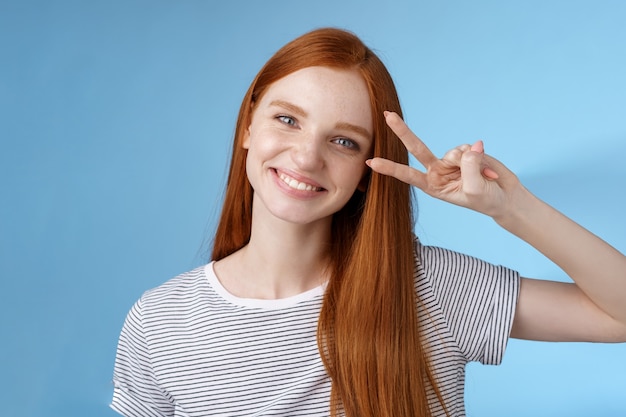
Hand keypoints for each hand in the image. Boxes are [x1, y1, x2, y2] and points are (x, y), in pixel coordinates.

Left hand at [366, 111, 519, 218]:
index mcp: (432, 185)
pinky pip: (470, 148)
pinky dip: (482, 158)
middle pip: (417, 148)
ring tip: (484, 177)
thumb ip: (469, 168)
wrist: (504, 197)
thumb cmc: (486, 200)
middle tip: (387, 115)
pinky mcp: (466, 151)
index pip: (408, 175)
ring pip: (455, 152)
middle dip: (402, 131)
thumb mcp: (475, 190)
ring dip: (472, 163)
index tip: (371, 162)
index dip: (390, 168)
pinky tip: (488, 169)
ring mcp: (451, 160)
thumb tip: (468, 147)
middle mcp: (437, 170)